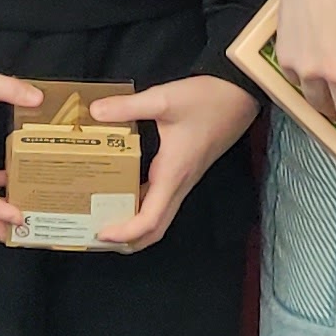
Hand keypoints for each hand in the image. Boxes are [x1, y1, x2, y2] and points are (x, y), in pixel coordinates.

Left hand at [90, 74, 258, 249]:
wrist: (240, 95)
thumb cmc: (207, 100)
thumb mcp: (163, 100)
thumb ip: (128, 107)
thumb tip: (95, 111)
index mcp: (173, 175)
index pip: (150, 220)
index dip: (124, 233)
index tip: (100, 233)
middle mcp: (180, 183)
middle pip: (155, 228)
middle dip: (128, 240)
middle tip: (98, 236)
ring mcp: (185, 178)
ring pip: (160, 215)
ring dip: (135, 225)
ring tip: (106, 218)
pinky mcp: (186, 170)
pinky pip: (163, 198)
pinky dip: (143, 205)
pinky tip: (126, 190)